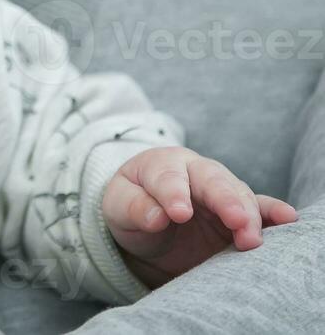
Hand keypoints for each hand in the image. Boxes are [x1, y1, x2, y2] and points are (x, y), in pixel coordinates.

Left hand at [103, 146, 297, 286]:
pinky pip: (259, 209)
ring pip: (238, 195)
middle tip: (235, 222)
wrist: (147, 224)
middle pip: (212, 181)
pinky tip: (287, 218)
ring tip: (251, 240)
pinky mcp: (238, 213)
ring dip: (248, 216)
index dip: (174, 194)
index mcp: (161, 164)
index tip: (178, 214)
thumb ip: (133, 208)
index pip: (168, 176)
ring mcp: (220, 191)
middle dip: (225, 200)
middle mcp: (195, 172)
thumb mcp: (117, 209)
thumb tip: (156, 216)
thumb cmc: (131, 209)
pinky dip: (273, 213)